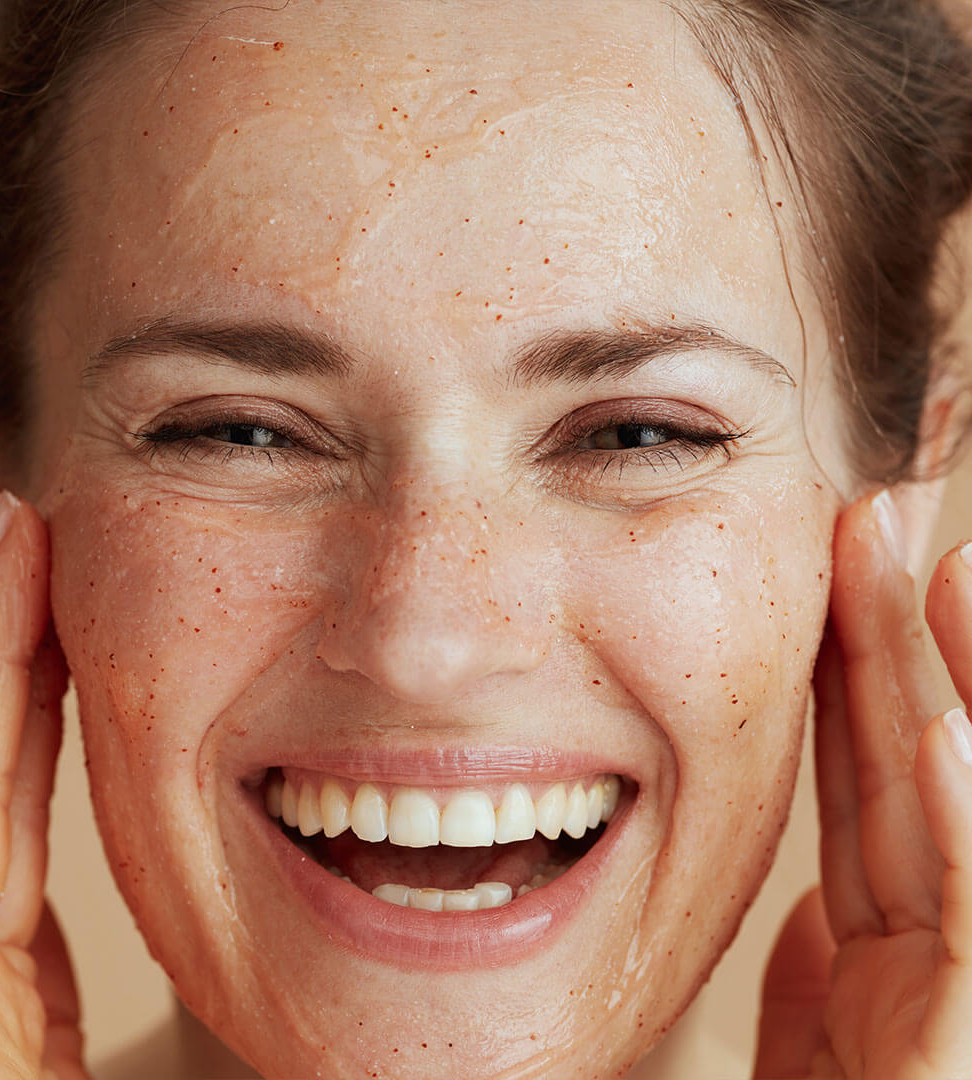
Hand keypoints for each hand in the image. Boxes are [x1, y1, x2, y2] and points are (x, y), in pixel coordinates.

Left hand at [754, 492, 971, 1078]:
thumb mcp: (805, 1069)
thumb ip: (815, 991)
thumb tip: (816, 903)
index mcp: (891, 982)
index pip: (871, 795)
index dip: (863, 677)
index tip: (841, 572)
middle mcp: (942, 985)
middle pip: (920, 784)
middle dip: (908, 646)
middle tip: (882, 517)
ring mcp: (961, 1020)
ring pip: (968, 836)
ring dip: (959, 696)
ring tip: (942, 564)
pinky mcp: (956, 1064)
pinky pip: (967, 947)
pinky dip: (969, 837)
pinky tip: (947, 735)